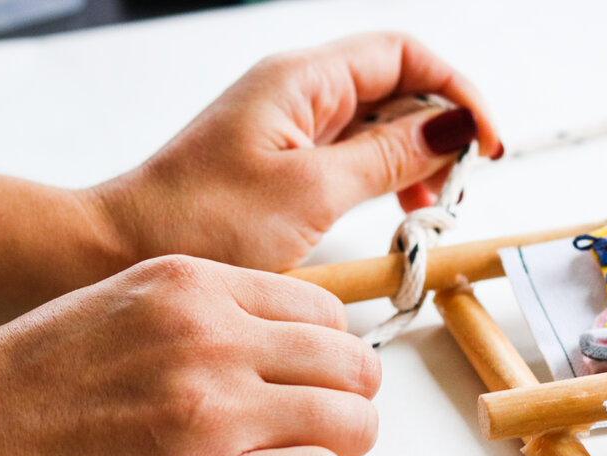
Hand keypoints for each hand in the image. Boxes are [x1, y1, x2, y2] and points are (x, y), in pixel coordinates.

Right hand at [0, 255, 379, 455]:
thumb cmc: (27, 383)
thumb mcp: (125, 305)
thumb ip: (209, 314)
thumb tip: (282, 345)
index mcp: (195, 284)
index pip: (326, 309)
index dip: (327, 351)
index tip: (307, 378)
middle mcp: (215, 338)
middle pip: (353, 364)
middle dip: (346, 399)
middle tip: (315, 424)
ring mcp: (216, 410)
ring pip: (354, 423)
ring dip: (338, 447)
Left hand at [87, 31, 500, 272]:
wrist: (122, 247)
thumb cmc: (199, 218)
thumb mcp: (311, 191)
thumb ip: (386, 157)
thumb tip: (449, 130)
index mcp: (302, 81)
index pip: (403, 56)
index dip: (456, 92)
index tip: (484, 141)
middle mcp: (298, 94)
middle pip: (396, 87)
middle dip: (440, 128)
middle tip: (458, 183)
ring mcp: (291, 129)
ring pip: (377, 124)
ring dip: (415, 157)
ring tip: (430, 205)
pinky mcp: (283, 164)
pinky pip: (351, 156)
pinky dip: (384, 177)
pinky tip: (397, 209)